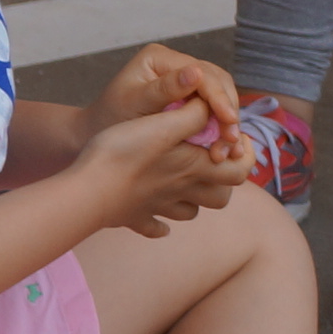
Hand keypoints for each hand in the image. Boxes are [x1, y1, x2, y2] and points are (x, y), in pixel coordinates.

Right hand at [79, 95, 250, 237]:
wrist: (88, 190)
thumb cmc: (123, 154)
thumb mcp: (162, 124)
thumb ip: (193, 115)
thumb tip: (211, 106)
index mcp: (193, 168)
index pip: (240, 170)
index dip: (244, 155)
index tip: (231, 138)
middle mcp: (182, 192)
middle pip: (220, 197)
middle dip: (222, 180)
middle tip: (209, 160)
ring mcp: (158, 208)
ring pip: (191, 213)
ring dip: (194, 201)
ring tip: (183, 182)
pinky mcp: (135, 218)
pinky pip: (154, 227)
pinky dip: (159, 223)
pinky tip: (154, 213)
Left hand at [89, 42, 239, 135]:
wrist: (97, 132)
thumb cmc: (110, 118)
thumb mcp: (135, 104)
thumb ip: (165, 90)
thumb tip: (195, 72)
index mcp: (159, 57)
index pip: (201, 73)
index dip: (218, 97)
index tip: (228, 122)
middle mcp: (174, 62)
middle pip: (217, 81)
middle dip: (228, 111)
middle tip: (232, 140)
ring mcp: (184, 78)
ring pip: (221, 94)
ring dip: (229, 120)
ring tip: (229, 147)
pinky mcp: (189, 95)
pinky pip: (214, 106)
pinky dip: (222, 125)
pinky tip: (224, 144)